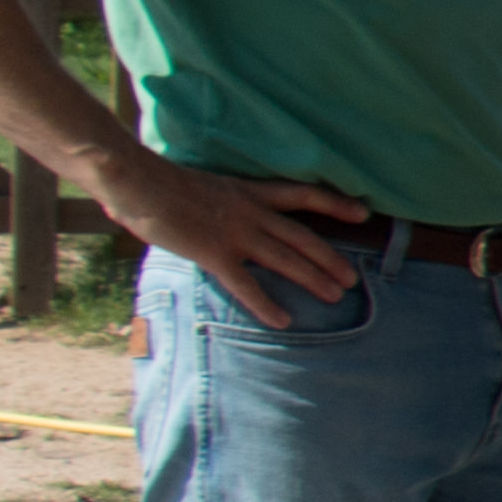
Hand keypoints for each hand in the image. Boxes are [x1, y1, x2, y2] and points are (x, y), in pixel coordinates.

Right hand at [93, 152, 369, 324]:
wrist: (137, 180)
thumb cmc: (161, 182)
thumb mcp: (204, 186)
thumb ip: (219, 202)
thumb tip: (220, 211)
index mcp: (250, 192)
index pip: (304, 194)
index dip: (336, 203)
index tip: (363, 213)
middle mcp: (250, 212)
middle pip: (302, 237)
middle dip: (330, 258)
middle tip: (352, 279)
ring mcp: (235, 233)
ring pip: (285, 259)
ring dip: (313, 279)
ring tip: (335, 296)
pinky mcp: (214, 253)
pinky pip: (246, 284)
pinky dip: (265, 304)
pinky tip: (282, 320)